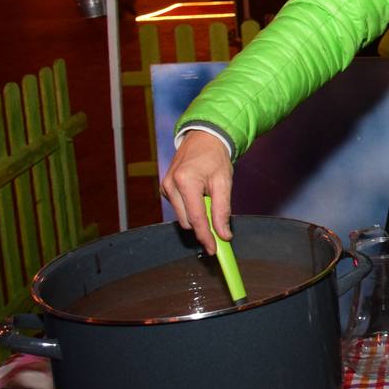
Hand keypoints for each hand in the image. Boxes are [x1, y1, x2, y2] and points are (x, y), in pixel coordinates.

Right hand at [160, 130, 234, 253]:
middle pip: (187, 221)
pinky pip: (179, 208)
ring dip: (197, 215)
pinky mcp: (164, 188)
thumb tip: (223, 234)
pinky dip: (191, 207)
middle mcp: (170, 185)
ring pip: (182, 216)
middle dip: (204, 226)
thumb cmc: (215, 158)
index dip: (206, 236)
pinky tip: (199, 195)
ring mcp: (165, 187)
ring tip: (209, 198)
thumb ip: (223, 210)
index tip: (214, 250)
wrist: (203, 139)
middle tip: (220, 226)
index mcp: (185, 182)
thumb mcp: (224, 182)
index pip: (196, 219)